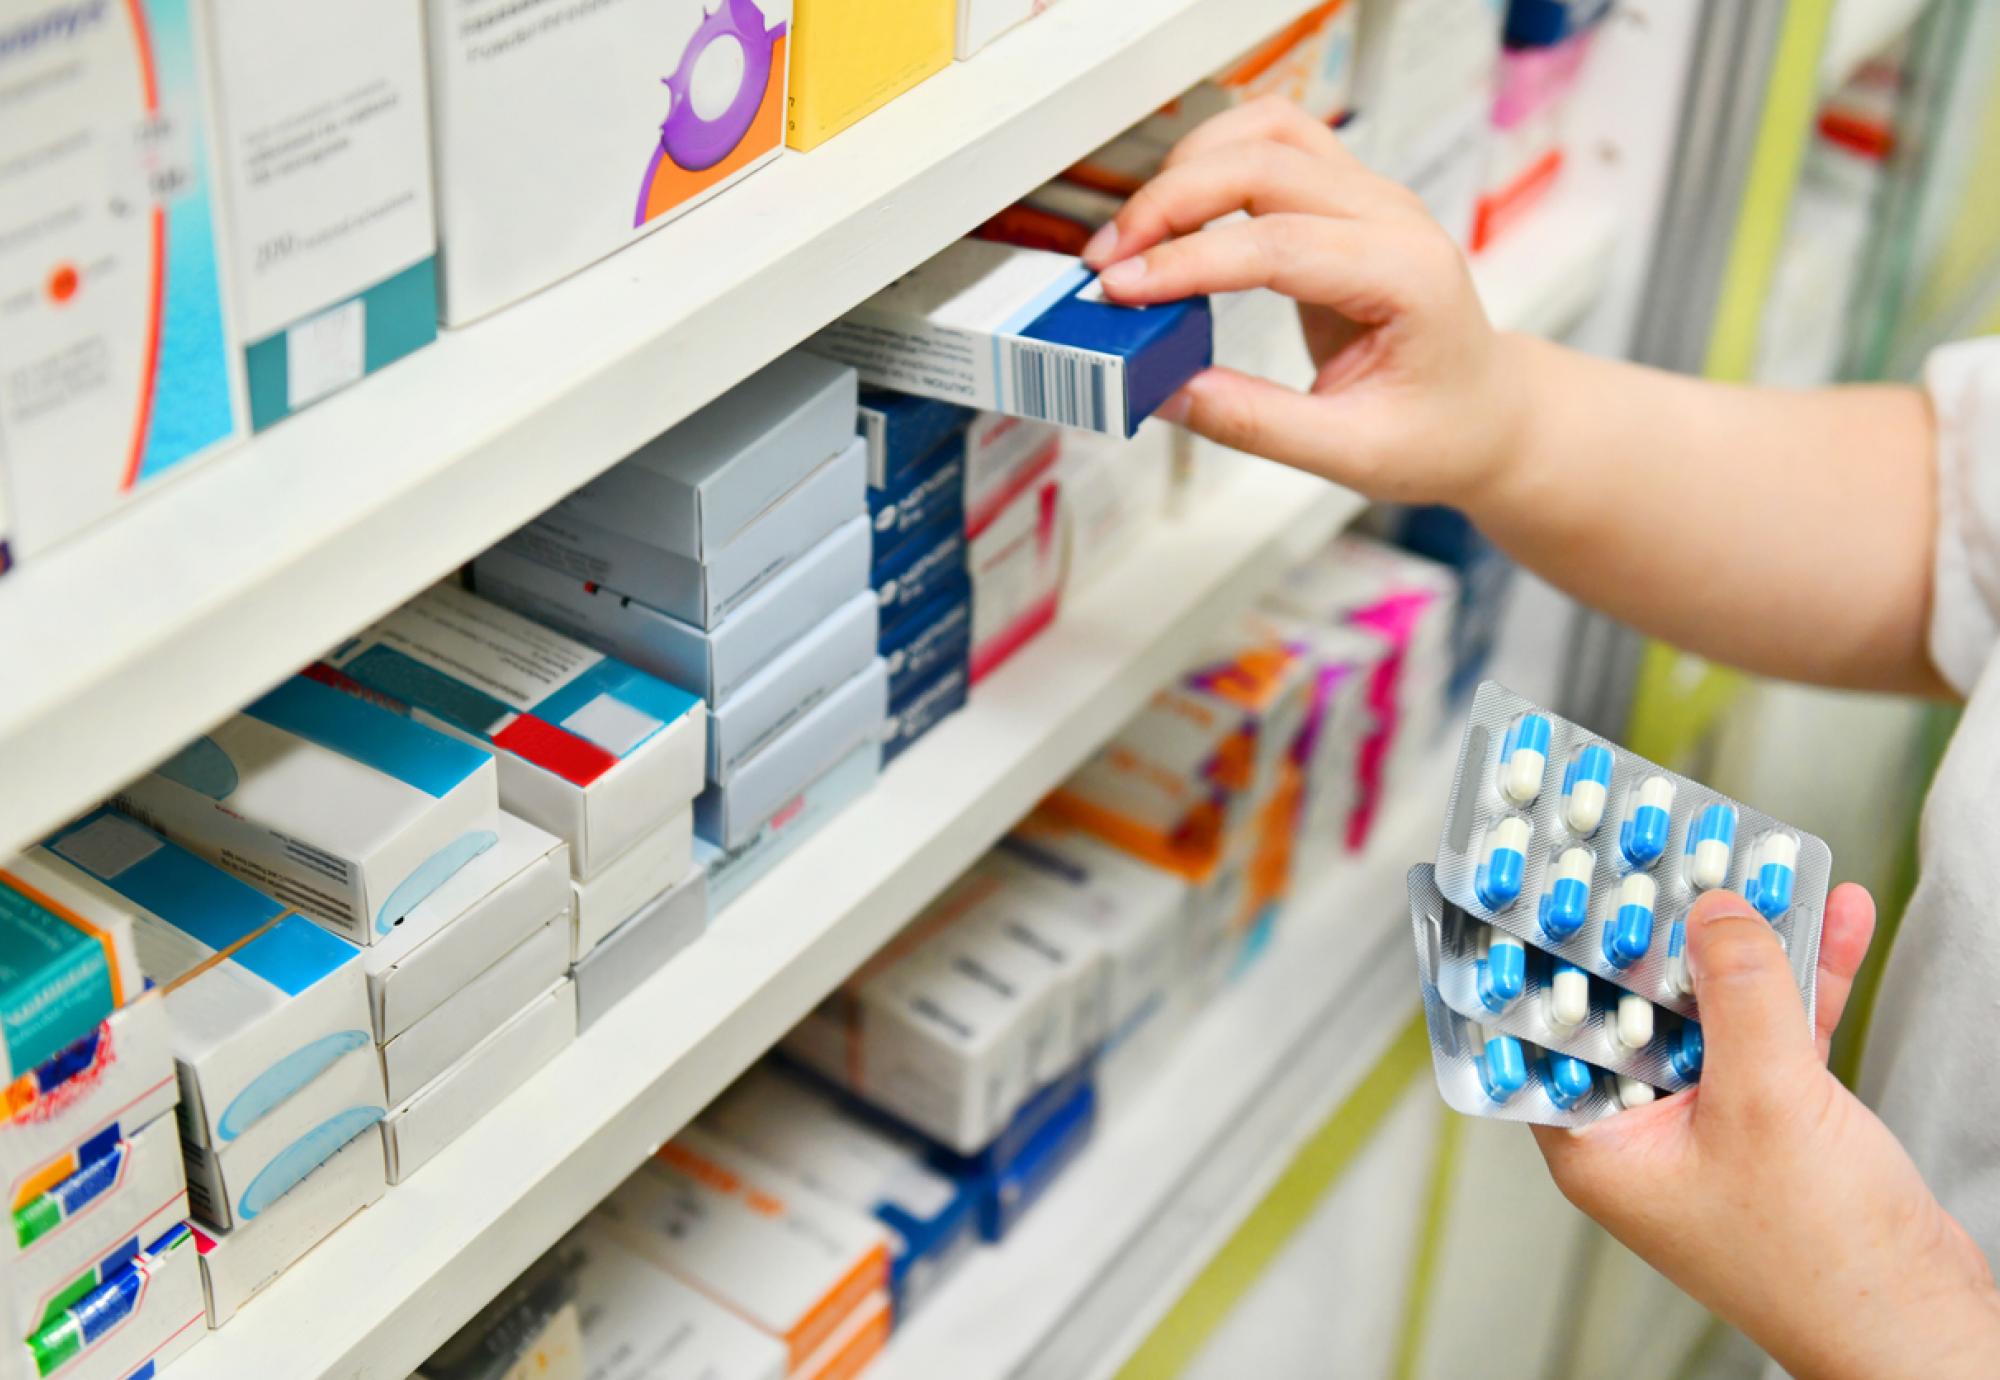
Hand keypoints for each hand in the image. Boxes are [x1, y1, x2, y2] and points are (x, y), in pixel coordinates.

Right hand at [1082, 96, 1526, 506]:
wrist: (1487, 413)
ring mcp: (1370, 198)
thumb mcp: (1350, 453)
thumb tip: (1165, 391)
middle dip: (1172, 203)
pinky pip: (1275, 144)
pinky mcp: (1344, 197)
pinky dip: (1214, 160)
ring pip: (1269, 131)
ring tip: (1136, 234)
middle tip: (1108, 265)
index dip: (1188, 262)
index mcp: (1407, 277)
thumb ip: (1256, 423)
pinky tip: (1176, 211)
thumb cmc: (1439, 430)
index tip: (1121, 292)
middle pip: (1266, 164)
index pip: (1279, 244)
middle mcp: (1392, 218)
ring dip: (1191, 167)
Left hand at [1534, 885, 1999, 1379]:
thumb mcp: (1769, 1103)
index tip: (1541, 878)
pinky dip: (1801, 976)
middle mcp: (1639, 1129)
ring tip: (1746, 856)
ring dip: (1737, 938)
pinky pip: (1774, 1029)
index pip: (1541, 1029)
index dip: (1540, 950)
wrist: (1924, 1330)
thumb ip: (1737, 997)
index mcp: (1597, 1143)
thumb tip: (1709, 907)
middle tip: (1648, 845)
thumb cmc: (1826, 1259)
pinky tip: (1831, 913)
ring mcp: (1707, 1122)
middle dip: (1650, 927)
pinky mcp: (1773, 1119)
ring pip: (1707, 1007)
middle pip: (1628, 1004)